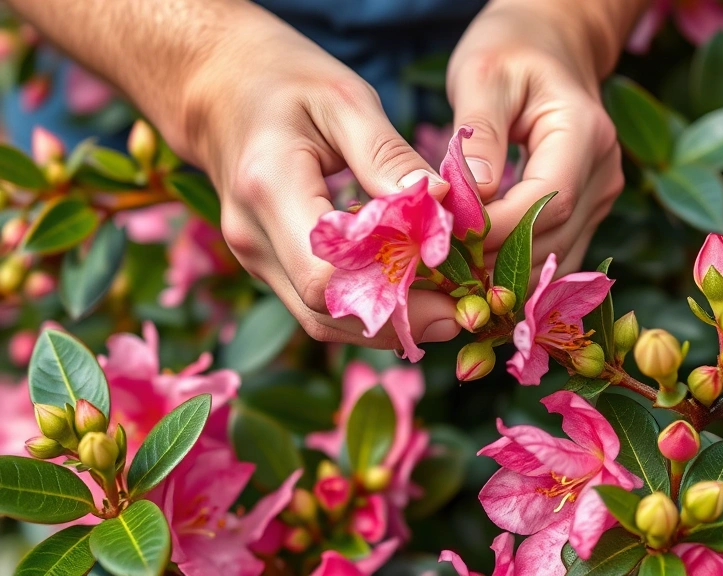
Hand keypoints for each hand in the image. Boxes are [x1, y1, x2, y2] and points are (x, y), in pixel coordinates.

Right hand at [179, 9, 460, 344]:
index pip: (323, 275)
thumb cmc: (284, 81)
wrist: (219, 86)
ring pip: (320, 320)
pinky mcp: (267, 264)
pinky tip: (412, 297)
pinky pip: (317, 305)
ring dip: (384, 324)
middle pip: (324, 310)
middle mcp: (253, 235)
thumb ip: (388, 154)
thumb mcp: (344, 99)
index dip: (390, 291)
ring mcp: (255, 256)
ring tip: (447, 309)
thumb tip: (441, 201)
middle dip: (398, 319)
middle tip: (463, 310)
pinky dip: (366, 310)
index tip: (451, 283)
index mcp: (269, 187)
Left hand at [447, 0, 626, 275]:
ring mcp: (600, 195)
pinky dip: (518, 266)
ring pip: (558, 256)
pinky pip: (555, 251)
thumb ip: (480, 134)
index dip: (500, 231)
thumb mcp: (484, 76)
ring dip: (507, 273)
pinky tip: (478, 267)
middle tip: (439, 265)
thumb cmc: (511, 51)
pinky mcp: (588, 210)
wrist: (548, 44)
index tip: (447, 239)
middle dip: (497, 259)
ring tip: (454, 271)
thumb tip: (473, 195)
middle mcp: (603, 171)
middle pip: (555, 237)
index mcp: (584, 134)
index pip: (549, 201)